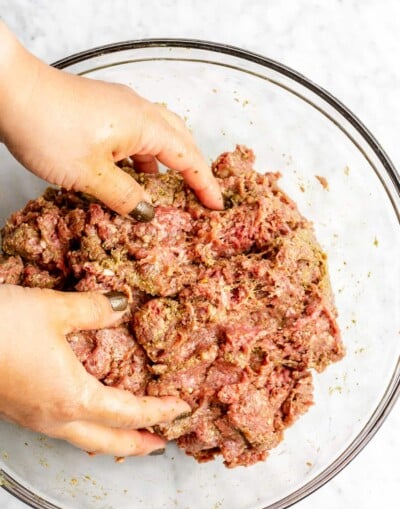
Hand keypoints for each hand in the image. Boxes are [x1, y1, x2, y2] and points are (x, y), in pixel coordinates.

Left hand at [0, 21, 221, 216]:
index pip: (188, 158)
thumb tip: (148, 213)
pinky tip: (130, 177)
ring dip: (165, 164)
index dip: (205, 185)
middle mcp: (139, 111)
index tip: (217, 206)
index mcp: (145, 125)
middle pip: (180, 140)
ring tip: (166, 194)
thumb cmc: (50, 128)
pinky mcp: (102, 109)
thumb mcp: (91, 175)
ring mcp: (120, 107)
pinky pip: (134, 134)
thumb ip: (125, 197)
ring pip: (157, 137)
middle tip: (200, 196)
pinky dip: (141, 157)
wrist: (10, 92)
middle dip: (193, 169)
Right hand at [0, 285, 188, 454]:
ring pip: (82, 439)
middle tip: (161, 444)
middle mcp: (55, 417)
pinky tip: (82, 414)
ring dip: (110, 438)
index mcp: (73, 397)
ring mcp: (33, 419)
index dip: (159, 411)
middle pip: (107, 441)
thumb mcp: (53, 310)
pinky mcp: (17, 411)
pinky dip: (84, 428)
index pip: (129, 413)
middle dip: (138, 443)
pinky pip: (61, 429)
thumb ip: (94, 309)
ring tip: (127, 434)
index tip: (181, 408)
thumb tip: (121, 303)